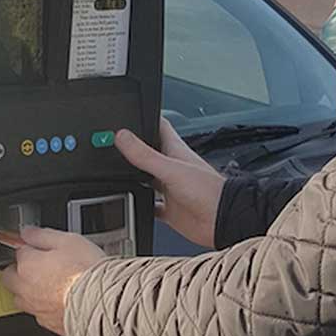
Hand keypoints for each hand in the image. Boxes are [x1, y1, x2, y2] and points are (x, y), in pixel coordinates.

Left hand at [0, 226, 106, 335]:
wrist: (102, 304)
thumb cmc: (87, 272)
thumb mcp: (68, 240)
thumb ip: (43, 235)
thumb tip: (27, 232)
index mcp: (28, 265)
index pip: (18, 251)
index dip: (29, 247)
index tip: (36, 246)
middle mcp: (26, 288)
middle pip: (9, 277)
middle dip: (18, 270)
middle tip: (36, 264)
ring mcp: (35, 308)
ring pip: (20, 298)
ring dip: (27, 290)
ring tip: (48, 284)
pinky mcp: (47, 323)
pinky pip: (37, 313)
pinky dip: (43, 306)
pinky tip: (59, 300)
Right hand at [115, 119, 225, 248]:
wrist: (222, 222)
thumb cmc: (209, 191)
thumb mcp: (171, 169)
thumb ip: (145, 155)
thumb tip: (122, 137)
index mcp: (175, 151)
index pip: (159, 126)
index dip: (145, 118)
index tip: (128, 114)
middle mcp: (173, 168)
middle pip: (149, 152)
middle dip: (133, 149)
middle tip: (113, 145)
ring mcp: (171, 188)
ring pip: (148, 178)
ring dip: (135, 177)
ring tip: (117, 172)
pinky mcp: (171, 209)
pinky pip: (152, 205)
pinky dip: (141, 203)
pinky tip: (132, 203)